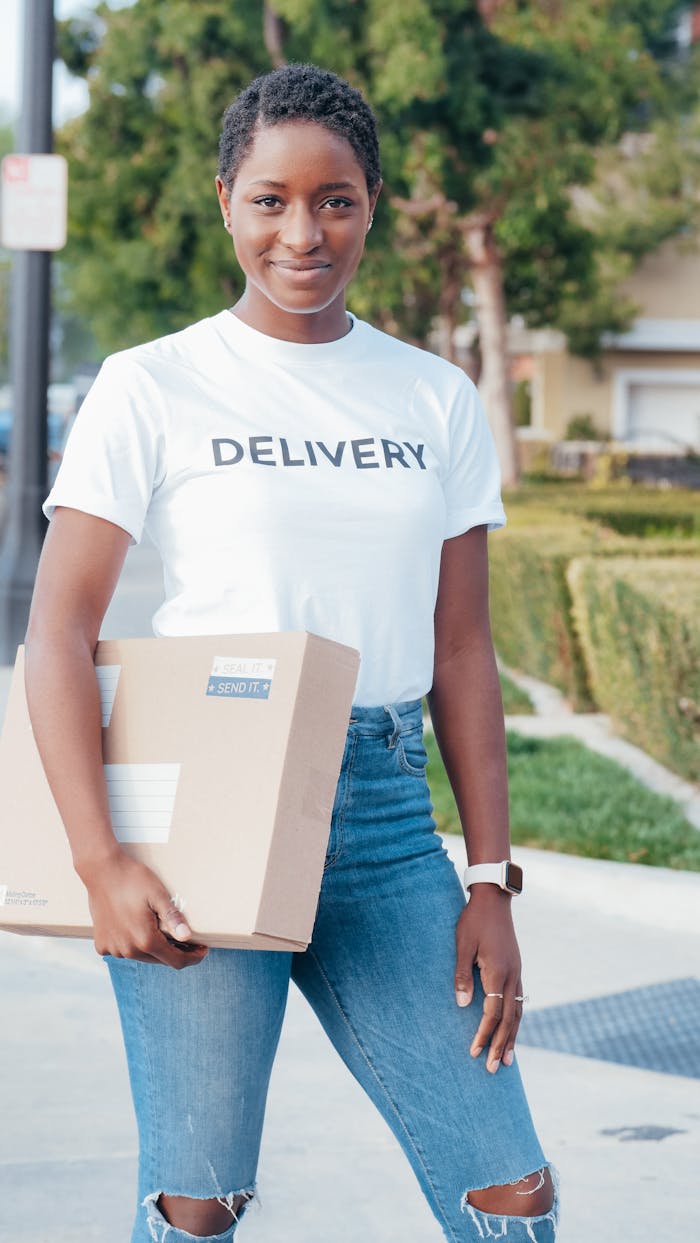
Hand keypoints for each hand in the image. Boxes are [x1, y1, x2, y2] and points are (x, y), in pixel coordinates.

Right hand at [80, 848, 208, 969]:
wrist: (101, 870)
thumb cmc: (132, 879)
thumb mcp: (158, 895)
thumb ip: (173, 918)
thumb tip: (187, 936)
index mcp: (145, 940)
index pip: (175, 961)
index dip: (192, 958)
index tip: (202, 950)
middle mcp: (128, 950)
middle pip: (159, 960)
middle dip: (175, 952)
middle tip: (187, 939)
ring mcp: (113, 948)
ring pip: (141, 956)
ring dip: (153, 948)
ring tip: (162, 932)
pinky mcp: (102, 943)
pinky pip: (123, 950)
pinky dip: (133, 943)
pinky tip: (137, 929)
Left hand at [453, 885, 522, 1072]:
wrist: (494, 899)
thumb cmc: (473, 921)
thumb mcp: (462, 945)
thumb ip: (462, 975)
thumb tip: (463, 1005)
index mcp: (498, 972)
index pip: (492, 1013)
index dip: (484, 1035)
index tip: (474, 1053)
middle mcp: (512, 976)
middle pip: (509, 1019)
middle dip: (501, 1045)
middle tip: (495, 1069)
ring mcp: (517, 972)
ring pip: (518, 1012)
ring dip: (513, 1037)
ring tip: (509, 1060)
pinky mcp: (516, 968)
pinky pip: (519, 1001)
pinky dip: (516, 1020)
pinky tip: (513, 1030)